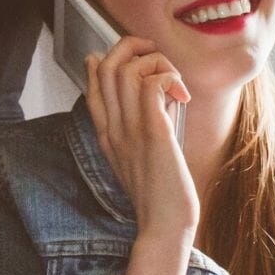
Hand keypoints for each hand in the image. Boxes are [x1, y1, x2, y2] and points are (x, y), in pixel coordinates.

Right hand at [85, 36, 196, 237]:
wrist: (164, 227)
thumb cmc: (161, 193)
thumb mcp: (141, 156)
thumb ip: (138, 125)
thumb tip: (148, 93)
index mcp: (108, 133)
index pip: (94, 81)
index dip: (112, 58)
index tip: (136, 59)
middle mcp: (113, 128)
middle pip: (107, 65)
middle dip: (133, 47)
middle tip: (159, 57)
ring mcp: (130, 130)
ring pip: (127, 69)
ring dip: (156, 62)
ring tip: (174, 82)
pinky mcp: (153, 133)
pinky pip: (151, 85)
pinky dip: (168, 78)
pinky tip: (181, 95)